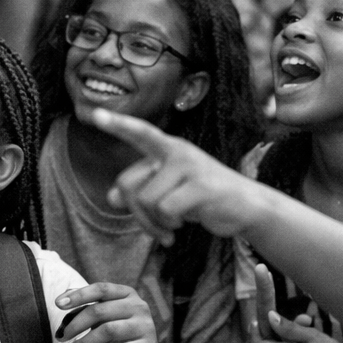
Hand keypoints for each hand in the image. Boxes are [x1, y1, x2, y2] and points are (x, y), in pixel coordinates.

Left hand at [56, 283, 165, 342]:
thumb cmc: (120, 338)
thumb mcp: (104, 320)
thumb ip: (87, 307)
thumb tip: (63, 297)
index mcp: (127, 295)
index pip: (101, 289)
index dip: (79, 295)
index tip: (58, 304)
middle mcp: (139, 307)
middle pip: (100, 311)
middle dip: (75, 324)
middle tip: (61, 337)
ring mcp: (145, 327)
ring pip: (108, 331)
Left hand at [85, 108, 264, 240]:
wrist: (247, 206)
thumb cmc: (204, 197)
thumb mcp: (169, 191)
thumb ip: (141, 190)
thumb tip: (112, 197)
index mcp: (168, 149)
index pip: (140, 133)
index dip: (117, 125)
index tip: (95, 115)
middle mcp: (177, 152)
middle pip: (128, 183)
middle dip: (136, 214)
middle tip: (155, 228)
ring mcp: (190, 166)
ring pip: (146, 201)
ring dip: (156, 224)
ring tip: (173, 227)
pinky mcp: (201, 185)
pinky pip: (166, 211)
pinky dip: (170, 226)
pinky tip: (183, 225)